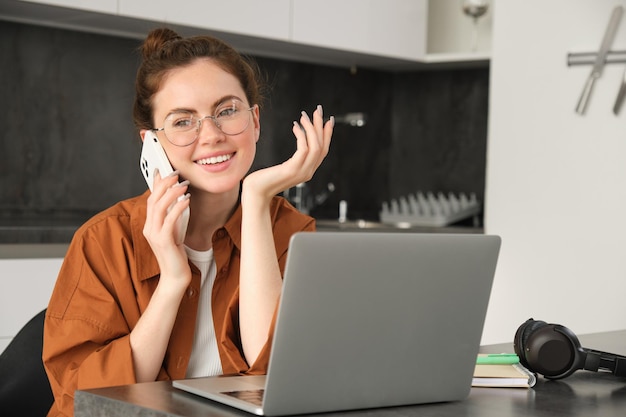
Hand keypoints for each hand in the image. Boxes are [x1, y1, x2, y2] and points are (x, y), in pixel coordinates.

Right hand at [143, 169, 191, 287]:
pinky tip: (187, 201)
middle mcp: (149, 228)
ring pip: (159, 207)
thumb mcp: (173, 232)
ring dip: (172, 193)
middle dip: (164, 184)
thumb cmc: (176, 254)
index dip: (156, 184)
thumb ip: (172, 217)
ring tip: (183, 185)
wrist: (175, 276)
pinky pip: (169, 220)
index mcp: (150, 225)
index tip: (163, 171)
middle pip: (153, 200)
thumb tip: (177, 200)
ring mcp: (154, 235)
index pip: (151, 200)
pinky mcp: (163, 241)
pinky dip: (178, 208)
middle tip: (176, 174)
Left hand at [243, 105, 332, 201]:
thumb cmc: (265, 180)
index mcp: (308, 171)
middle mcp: (308, 172)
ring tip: (304, 116)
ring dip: (311, 128)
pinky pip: (303, 149)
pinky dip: (301, 135)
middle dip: (321, 126)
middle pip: (322, 146)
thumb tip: (300, 141)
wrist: (255, 193)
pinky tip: (295, 127)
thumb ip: (294, 160)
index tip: (327, 120)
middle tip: (318, 111)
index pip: (323, 150)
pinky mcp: (292, 169)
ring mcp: (301, 172)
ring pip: (315, 146)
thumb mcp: (284, 168)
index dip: (327, 135)